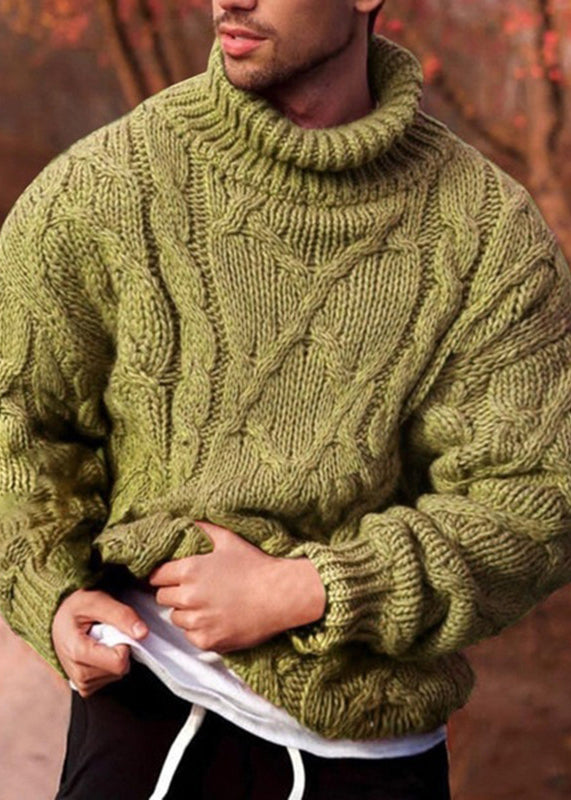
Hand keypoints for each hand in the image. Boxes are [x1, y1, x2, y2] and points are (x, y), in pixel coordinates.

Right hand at [51, 588, 148, 697]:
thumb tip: (142, 633)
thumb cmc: (76, 608)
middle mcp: (77, 674)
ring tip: (99, 640)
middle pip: (120, 669)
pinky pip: (111, 678)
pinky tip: (97, 650)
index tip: (113, 628)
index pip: (119, 661)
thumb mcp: (97, 600)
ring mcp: (81, 683)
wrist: (58, 619)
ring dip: (114, 655)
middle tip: (104, 632)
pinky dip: (109, 663)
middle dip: (119, 648)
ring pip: (117, 674)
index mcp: (77, 652)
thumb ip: (121, 615)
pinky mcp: (85, 687)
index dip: (124, 642)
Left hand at [149, 520, 325, 652]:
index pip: (156, 576)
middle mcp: (188, 598)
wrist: (281, 595)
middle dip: (174, 592)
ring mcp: (198, 622)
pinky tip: (216, 618)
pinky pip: (190, 636)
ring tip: (207, 604)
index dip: (164, 575)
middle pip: (162, 597)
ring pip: (175, 618)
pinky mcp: (207, 641)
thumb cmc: (255, 565)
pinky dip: (199, 629)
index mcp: (189, 570)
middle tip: (194, 589)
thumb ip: (202, 529)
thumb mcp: (228, 539)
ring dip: (185, 612)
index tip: (172, 576)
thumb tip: (185, 521)